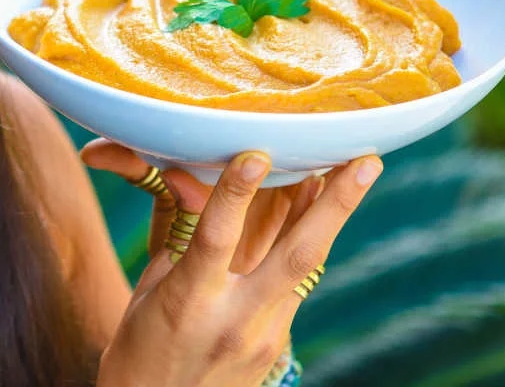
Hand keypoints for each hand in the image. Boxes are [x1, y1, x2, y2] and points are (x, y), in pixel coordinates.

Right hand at [82, 141, 382, 385]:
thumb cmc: (139, 350)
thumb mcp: (148, 291)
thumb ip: (182, 239)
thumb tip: (199, 179)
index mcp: (187, 303)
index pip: (213, 238)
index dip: (235, 194)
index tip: (255, 153)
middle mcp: (233, 320)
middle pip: (295, 255)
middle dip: (335, 204)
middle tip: (365, 161)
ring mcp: (263, 337)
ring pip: (307, 266)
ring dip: (334, 215)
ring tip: (361, 171)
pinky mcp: (277, 347)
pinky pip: (297, 284)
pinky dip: (307, 242)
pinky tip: (318, 212)